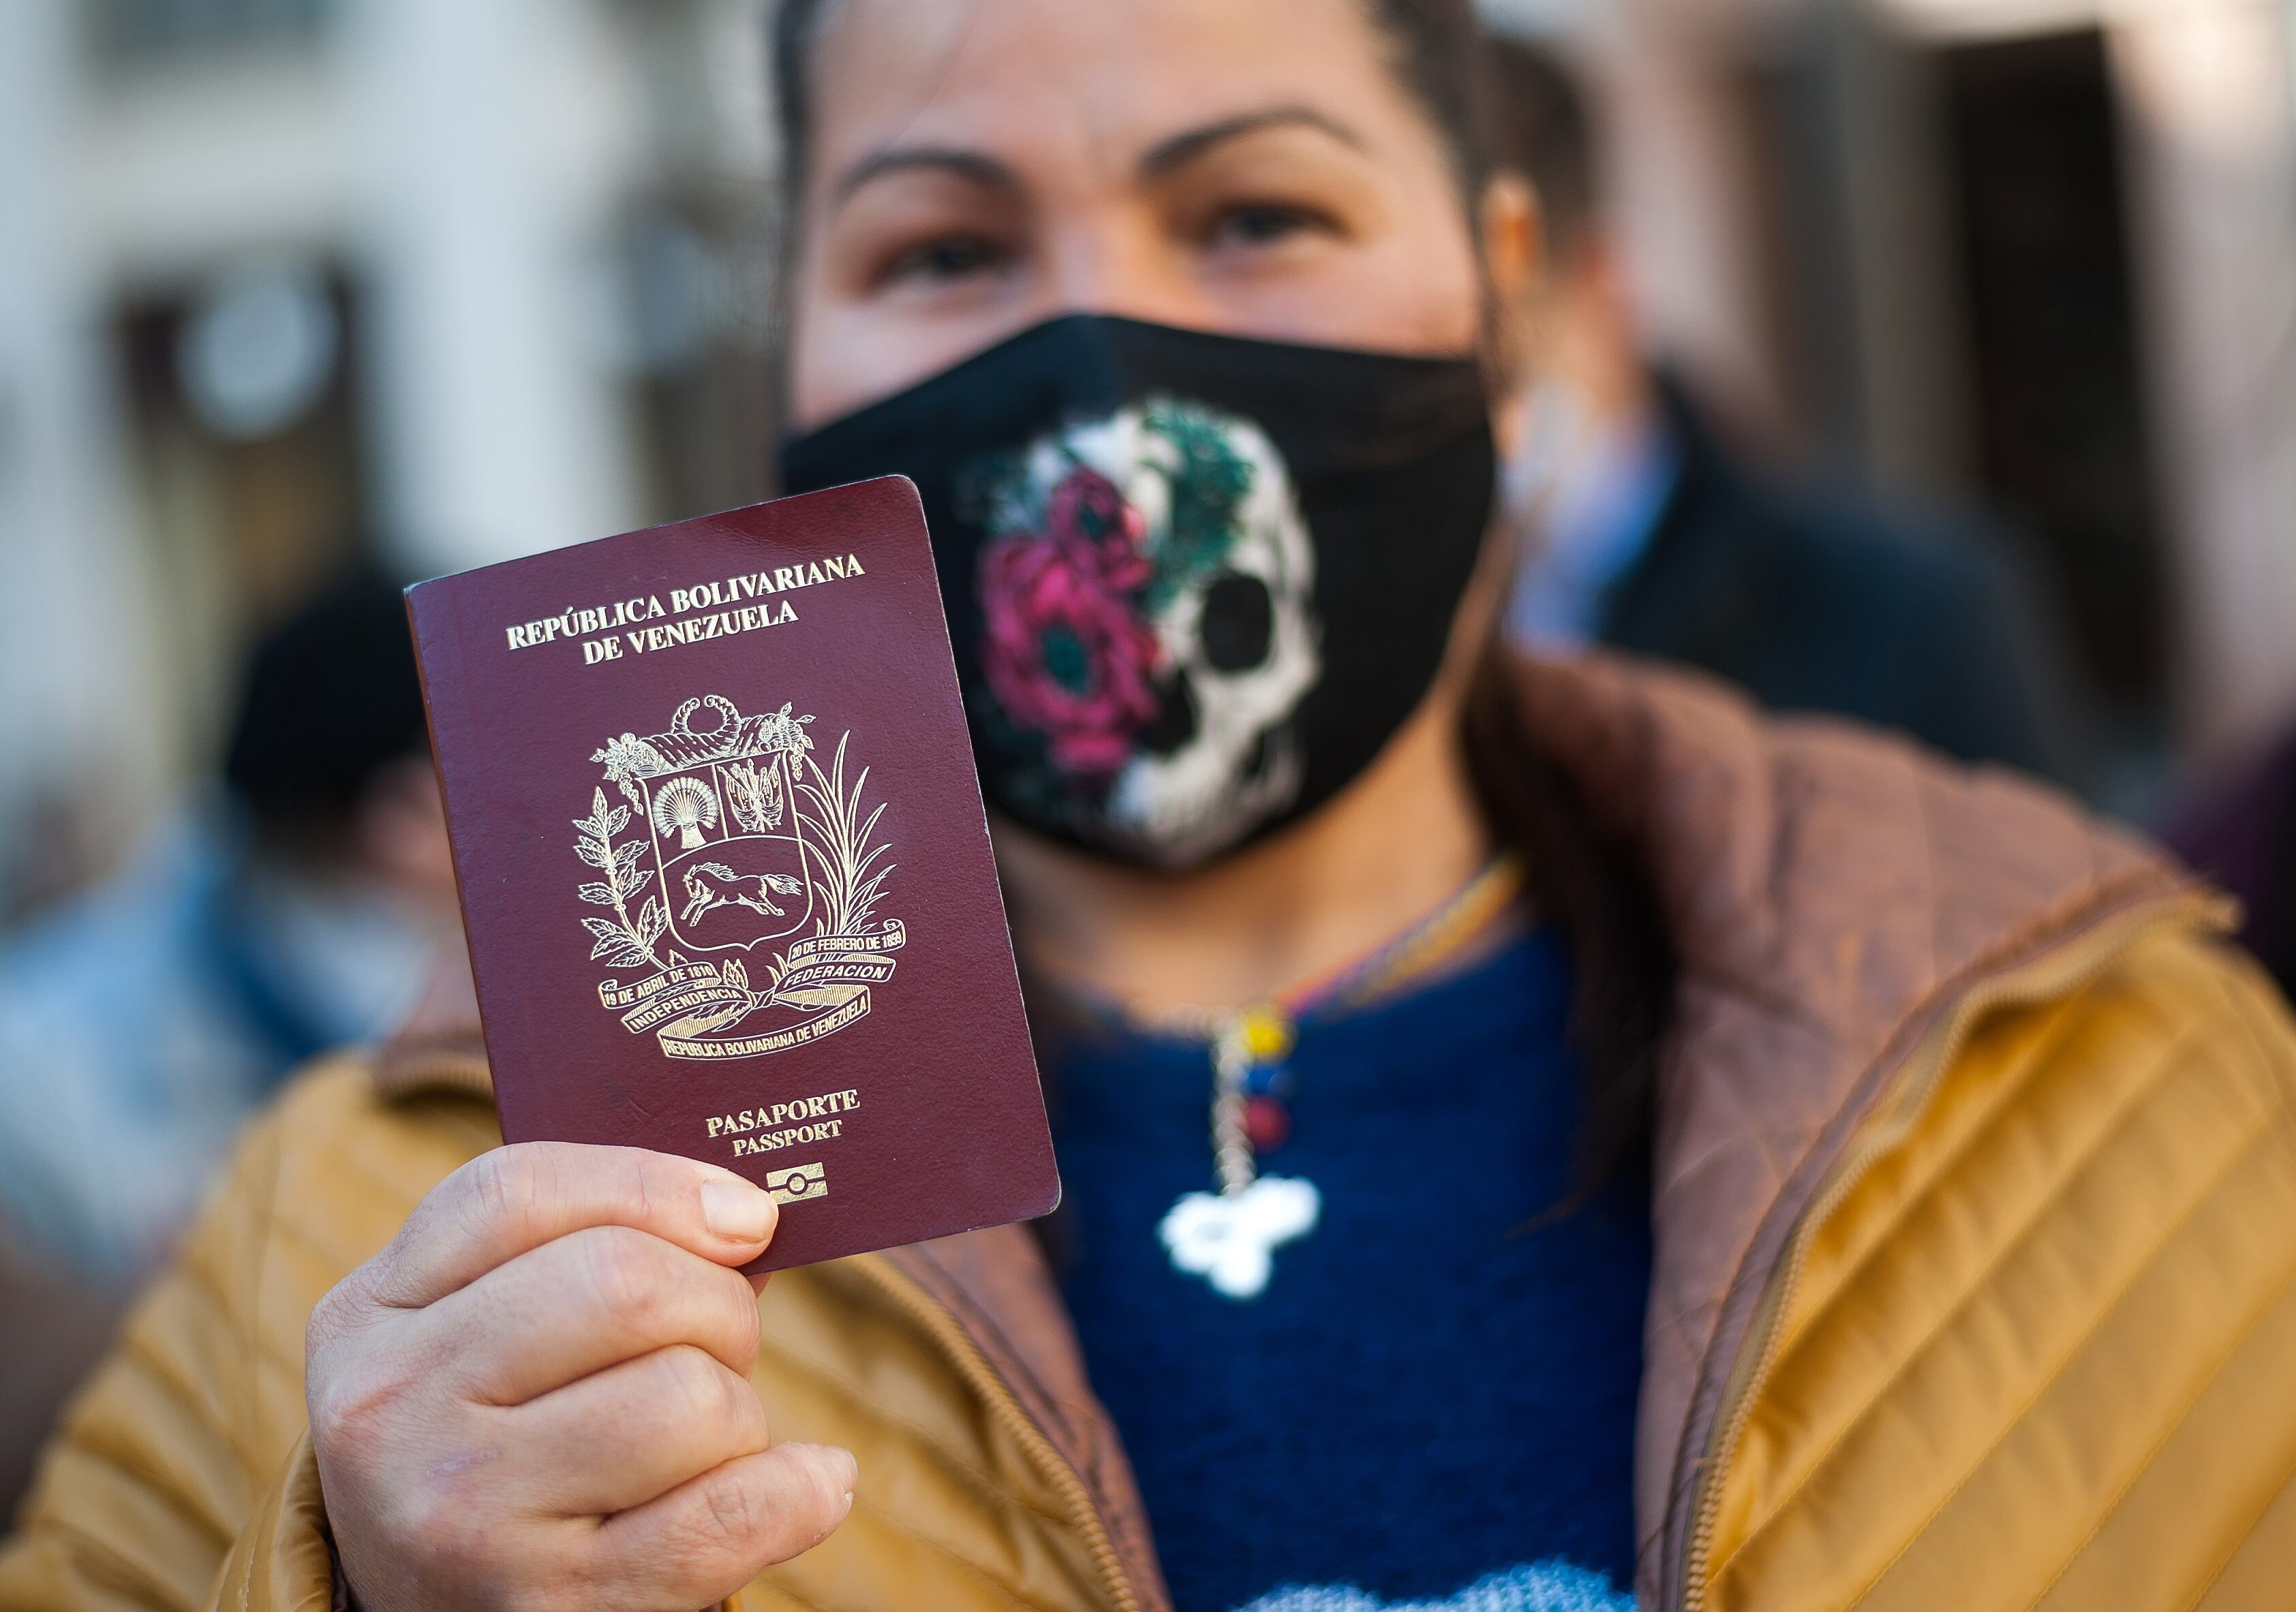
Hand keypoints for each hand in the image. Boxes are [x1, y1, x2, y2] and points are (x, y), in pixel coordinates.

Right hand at [306, 1142, 853, 1610]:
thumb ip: (582, 1256)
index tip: (744, 1213)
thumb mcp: (473, 1342)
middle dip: (717, 1302)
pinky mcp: (551, 1604)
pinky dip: (797, 1491)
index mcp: (369, 1317)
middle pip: (622, 1284)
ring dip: (736, 1410)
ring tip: (708, 1439)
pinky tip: (811, 1483)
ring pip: (685, 1396)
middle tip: (724, 1341)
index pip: (516, 1194)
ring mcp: (465, 1515)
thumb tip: (746, 1217)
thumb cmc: (487, 1447)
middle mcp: (395, 1411)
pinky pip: (725, 1516)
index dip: (654, 1185)